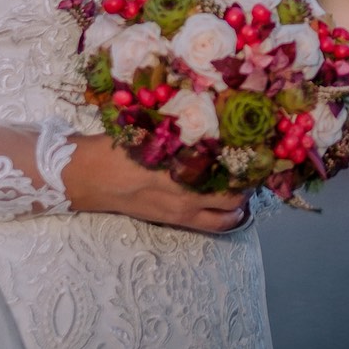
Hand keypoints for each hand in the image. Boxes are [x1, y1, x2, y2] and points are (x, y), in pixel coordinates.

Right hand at [62, 135, 251, 233]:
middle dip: (247, 190)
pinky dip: (218, 216)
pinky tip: (219, 201)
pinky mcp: (170, 221)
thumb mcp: (155, 133)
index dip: (249, 168)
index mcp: (183, 173)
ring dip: (235, 208)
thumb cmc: (121, 148)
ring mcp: (179, 214)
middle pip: (233, 203)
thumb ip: (185, 134)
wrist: (90, 176)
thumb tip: (214, 123)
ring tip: (240, 191)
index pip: (230, 177)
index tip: (259, 155)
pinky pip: (204, 225)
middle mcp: (186, 199)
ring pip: (222, 221)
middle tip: (252, 173)